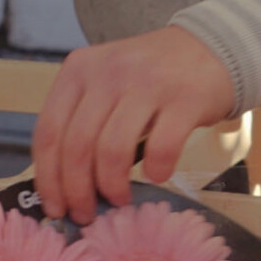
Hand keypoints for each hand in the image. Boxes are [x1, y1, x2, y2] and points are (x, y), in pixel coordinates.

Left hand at [32, 25, 235, 223]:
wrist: (213, 45)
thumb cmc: (150, 77)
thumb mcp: (105, 83)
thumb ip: (81, 120)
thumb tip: (63, 185)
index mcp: (78, 70)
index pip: (48, 132)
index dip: (48, 178)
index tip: (55, 208)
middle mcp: (108, 73)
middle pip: (76, 146)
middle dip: (77, 191)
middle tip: (85, 215)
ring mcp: (147, 83)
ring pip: (112, 150)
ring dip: (112, 185)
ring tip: (119, 200)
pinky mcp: (185, 98)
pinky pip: (162, 146)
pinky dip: (155, 170)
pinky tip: (156, 176)